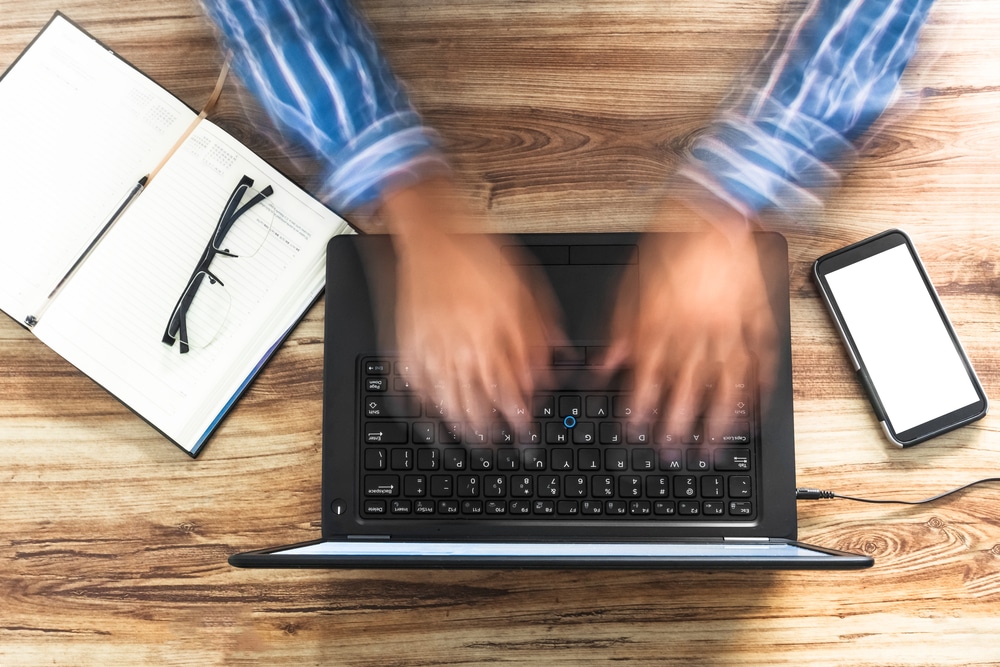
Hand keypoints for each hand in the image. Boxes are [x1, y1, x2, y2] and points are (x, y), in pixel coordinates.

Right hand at [381, 178, 558, 427]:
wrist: (432, 230)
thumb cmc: (478, 255)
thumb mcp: (524, 289)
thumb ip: (537, 336)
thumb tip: (547, 371)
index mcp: (492, 335)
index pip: (509, 388)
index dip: (519, 415)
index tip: (526, 432)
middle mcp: (461, 347)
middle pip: (478, 401)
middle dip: (490, 429)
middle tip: (498, 446)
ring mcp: (431, 348)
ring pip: (448, 400)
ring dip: (460, 425)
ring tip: (471, 440)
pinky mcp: (408, 343)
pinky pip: (415, 386)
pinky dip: (423, 407)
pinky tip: (431, 417)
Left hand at [607, 197, 778, 438]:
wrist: (715, 209)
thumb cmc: (670, 245)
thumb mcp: (630, 285)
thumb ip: (618, 332)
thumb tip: (603, 367)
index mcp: (660, 323)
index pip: (646, 377)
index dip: (640, 409)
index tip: (636, 433)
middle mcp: (695, 331)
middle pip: (684, 389)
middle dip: (675, 427)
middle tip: (671, 454)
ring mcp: (729, 327)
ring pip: (723, 384)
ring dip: (717, 421)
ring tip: (711, 448)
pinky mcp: (757, 318)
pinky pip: (759, 361)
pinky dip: (757, 389)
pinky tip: (752, 412)